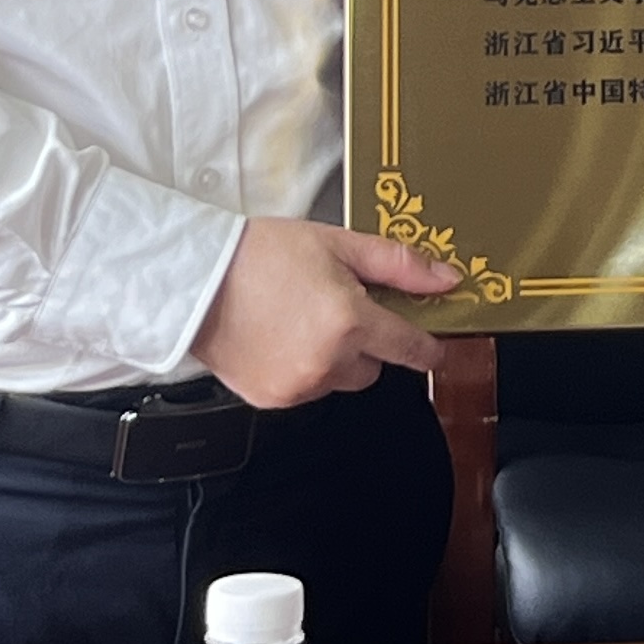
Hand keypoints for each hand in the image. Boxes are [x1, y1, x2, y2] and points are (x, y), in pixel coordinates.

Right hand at [190, 217, 458, 407]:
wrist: (195, 278)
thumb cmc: (264, 253)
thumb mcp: (339, 244)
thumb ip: (400, 266)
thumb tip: (448, 280)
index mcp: (350, 323)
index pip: (410, 349)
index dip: (428, 347)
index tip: (433, 346)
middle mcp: (327, 362)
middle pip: (374, 367)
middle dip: (367, 343)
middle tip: (340, 309)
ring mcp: (298, 386)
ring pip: (339, 380)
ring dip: (334, 359)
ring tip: (301, 320)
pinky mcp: (271, 399)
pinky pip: (306, 390)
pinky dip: (303, 371)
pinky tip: (280, 338)